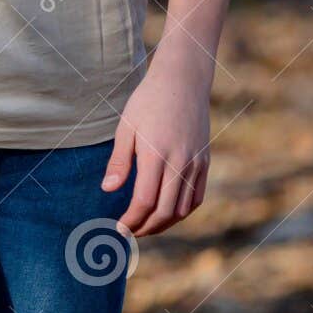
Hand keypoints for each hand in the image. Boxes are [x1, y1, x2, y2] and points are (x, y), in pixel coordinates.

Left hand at [99, 43, 211, 237]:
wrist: (182, 81)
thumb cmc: (148, 101)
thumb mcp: (126, 127)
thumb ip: (119, 161)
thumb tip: (108, 190)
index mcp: (156, 154)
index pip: (145, 201)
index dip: (131, 220)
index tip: (119, 227)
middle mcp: (180, 162)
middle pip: (165, 212)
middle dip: (146, 228)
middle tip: (130, 231)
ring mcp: (196, 163)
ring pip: (182, 209)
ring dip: (164, 223)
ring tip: (146, 225)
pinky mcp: (204, 161)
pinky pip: (196, 197)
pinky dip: (182, 212)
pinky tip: (167, 213)